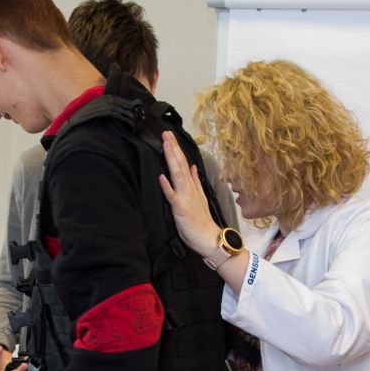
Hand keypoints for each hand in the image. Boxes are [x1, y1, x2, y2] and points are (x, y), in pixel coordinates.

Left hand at [156, 131, 221, 259]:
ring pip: (177, 174)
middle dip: (173, 148)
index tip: (170, 137)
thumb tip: (191, 166)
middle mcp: (189, 188)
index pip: (183, 163)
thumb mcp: (199, 197)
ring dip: (171, 159)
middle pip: (180, 164)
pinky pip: (172, 196)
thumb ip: (194, 182)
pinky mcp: (180, 208)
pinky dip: (167, 186)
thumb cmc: (200, 221)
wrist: (208, 237)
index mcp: (192, 186)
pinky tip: (161, 176)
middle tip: (166, 133)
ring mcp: (185, 197)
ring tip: (166, 145)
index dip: (176, 150)